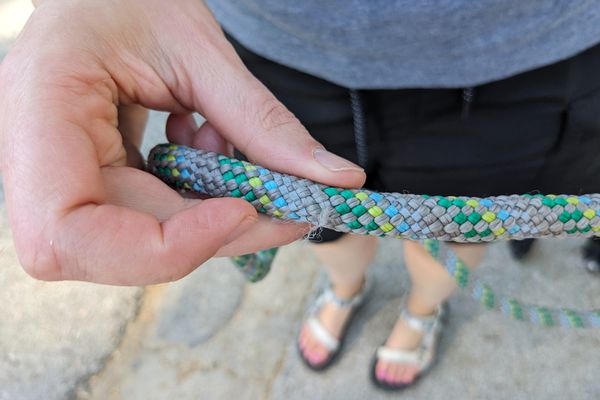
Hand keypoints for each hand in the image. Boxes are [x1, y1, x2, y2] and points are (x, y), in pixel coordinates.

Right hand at [0, 0, 364, 284]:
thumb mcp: (198, 47)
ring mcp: (58, 175)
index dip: (161, 248)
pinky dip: (197, 198)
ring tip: (232, 147)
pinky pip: (149, 216)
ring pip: (142, 241)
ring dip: (210, 214)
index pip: (68, 234)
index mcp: (38, 111)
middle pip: (120, 248)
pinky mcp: (91, 179)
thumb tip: (341, 179)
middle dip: (216, 234)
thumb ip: (262, 121)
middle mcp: (35, 158)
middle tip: (290, 203)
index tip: (243, 210)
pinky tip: (205, 144)